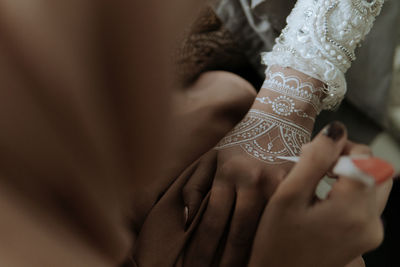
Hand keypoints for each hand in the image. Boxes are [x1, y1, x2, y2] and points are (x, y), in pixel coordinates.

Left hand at [182, 66, 322, 266]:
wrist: (277, 121)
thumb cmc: (239, 143)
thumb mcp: (211, 157)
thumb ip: (194, 186)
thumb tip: (188, 220)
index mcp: (227, 172)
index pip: (212, 221)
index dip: (202, 249)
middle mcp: (252, 179)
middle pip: (237, 232)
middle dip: (225, 261)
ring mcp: (277, 185)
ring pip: (260, 231)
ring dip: (247, 257)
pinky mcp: (295, 188)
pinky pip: (278, 221)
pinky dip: (267, 241)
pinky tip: (260, 255)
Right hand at [248, 124, 392, 266]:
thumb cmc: (275, 240)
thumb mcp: (287, 196)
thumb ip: (314, 159)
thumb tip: (335, 130)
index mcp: (351, 210)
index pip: (364, 157)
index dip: (340, 145)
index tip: (315, 151)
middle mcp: (371, 222)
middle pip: (376, 169)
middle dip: (349, 156)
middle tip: (319, 161)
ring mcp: (371, 232)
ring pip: (375, 183)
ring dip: (352, 171)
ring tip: (321, 176)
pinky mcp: (367, 237)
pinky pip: (368, 200)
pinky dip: (352, 188)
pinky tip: (325, 193)